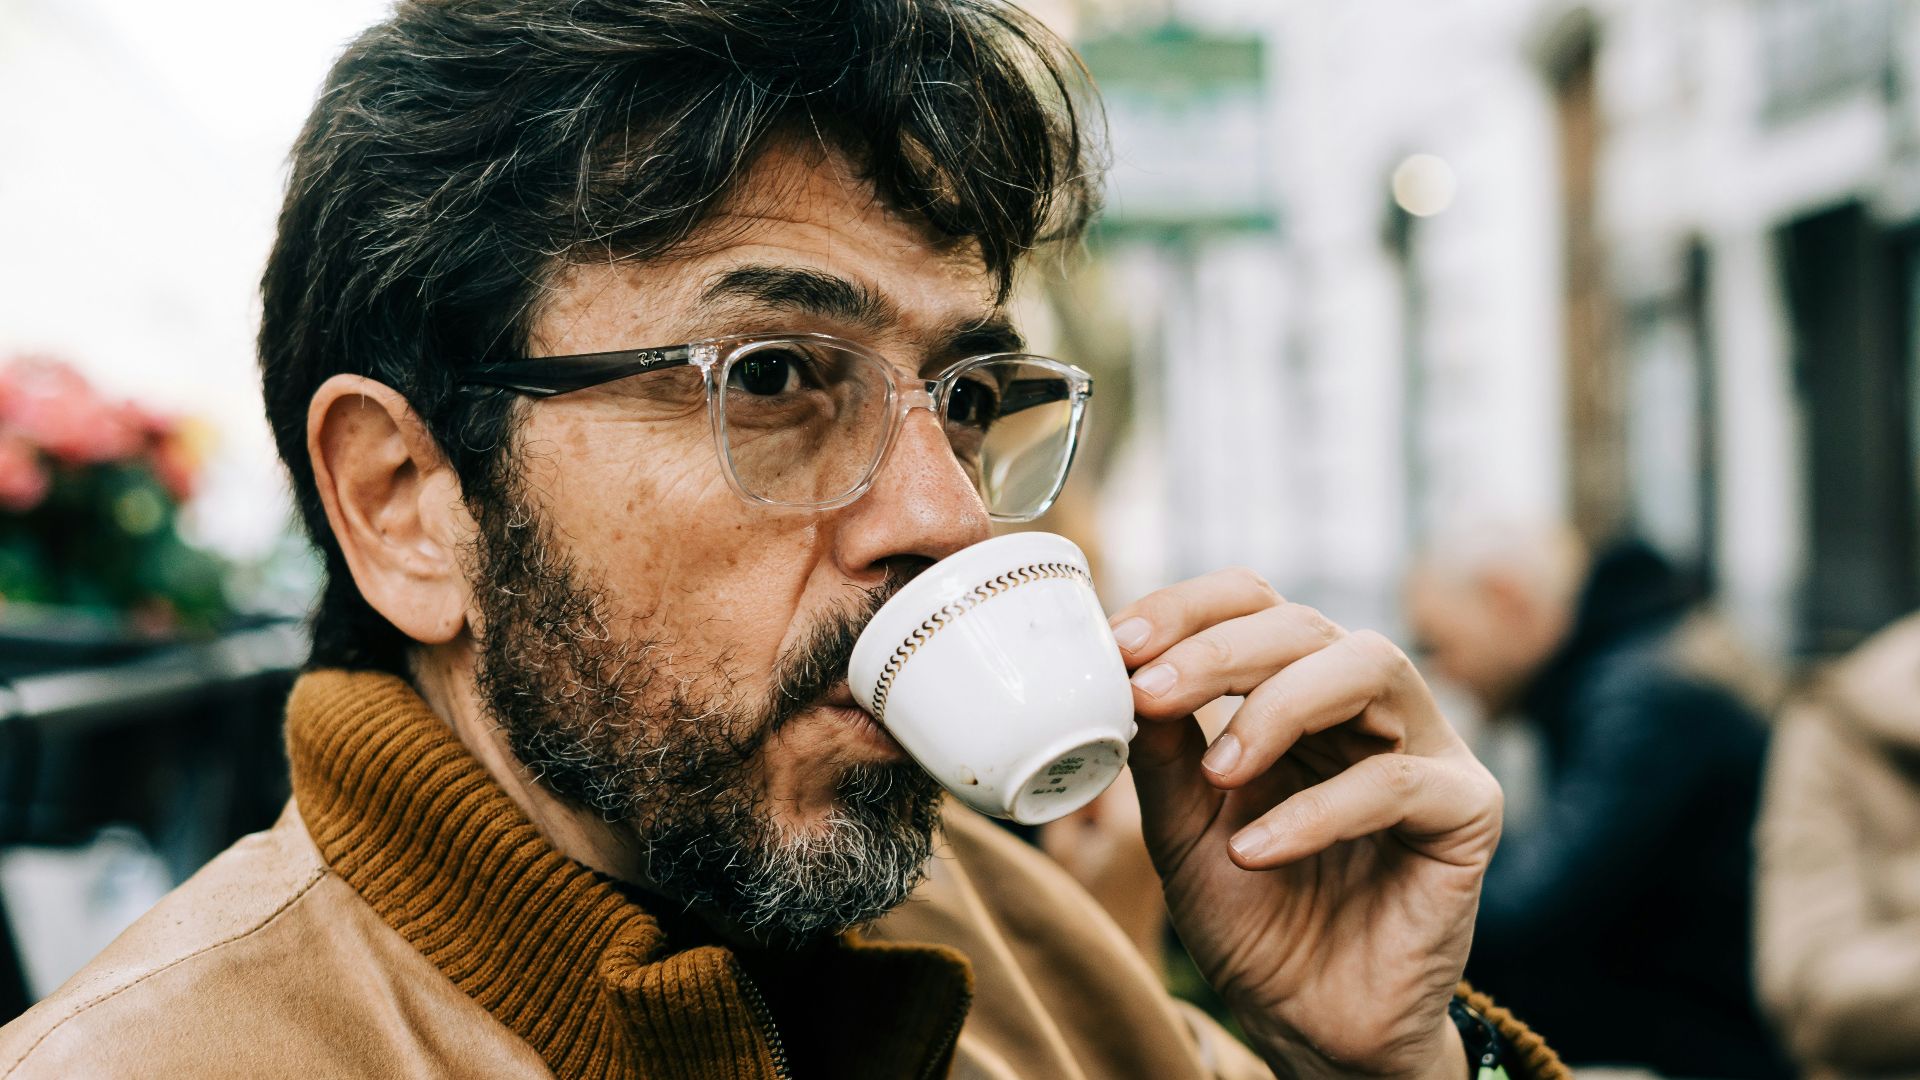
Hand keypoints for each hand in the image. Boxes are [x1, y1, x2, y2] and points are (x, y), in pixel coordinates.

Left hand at [1108, 569, 1501, 1077]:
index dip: (1189, 608)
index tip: (1121, 642)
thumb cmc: (1253, 919)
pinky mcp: (1467, 810)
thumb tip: (1123, 669)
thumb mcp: (1180, 828)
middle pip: (1306, 625)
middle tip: (1151, 690)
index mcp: (1297, 692)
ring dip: (1277, 707)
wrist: (1311, 1025)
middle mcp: (1367, 705)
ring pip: (1369, 667)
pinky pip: (1395, 782)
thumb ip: (1161, 751)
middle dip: (1219, 650)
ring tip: (1218, 772)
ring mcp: (1424, 749)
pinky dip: (1315, 811)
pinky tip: (1255, 852)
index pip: (1255, 605)